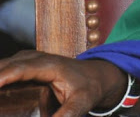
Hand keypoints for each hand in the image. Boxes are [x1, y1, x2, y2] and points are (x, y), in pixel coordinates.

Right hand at [0, 50, 127, 116]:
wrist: (98, 75)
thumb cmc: (90, 87)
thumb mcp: (82, 103)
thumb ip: (66, 115)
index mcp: (49, 65)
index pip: (19, 69)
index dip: (1, 77)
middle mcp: (36, 59)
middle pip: (5, 66)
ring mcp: (29, 61)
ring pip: (1, 67)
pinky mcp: (25, 67)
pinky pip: (4, 71)